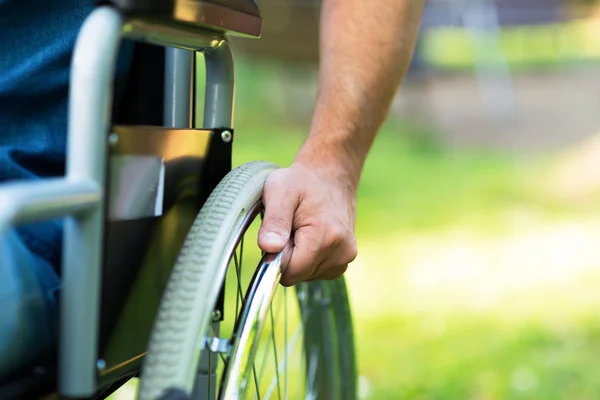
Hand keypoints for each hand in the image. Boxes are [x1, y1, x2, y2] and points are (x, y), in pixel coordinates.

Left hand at [258, 162, 357, 285]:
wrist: (330, 175)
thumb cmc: (302, 182)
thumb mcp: (280, 191)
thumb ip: (274, 221)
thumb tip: (269, 248)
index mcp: (326, 237)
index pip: (289, 272)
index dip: (276, 254)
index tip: (281, 231)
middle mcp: (341, 252)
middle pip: (297, 275)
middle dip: (287, 255)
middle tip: (291, 227)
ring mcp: (345, 258)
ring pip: (304, 275)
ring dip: (297, 256)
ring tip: (302, 228)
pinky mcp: (343, 261)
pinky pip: (314, 272)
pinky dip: (307, 258)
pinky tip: (311, 236)